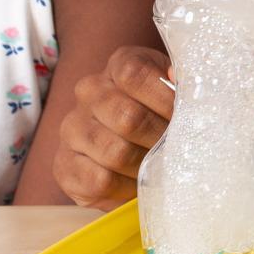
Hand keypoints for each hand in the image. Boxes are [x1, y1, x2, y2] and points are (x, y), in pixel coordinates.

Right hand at [53, 46, 172, 208]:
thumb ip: (184, 85)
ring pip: (115, 152)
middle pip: (127, 117)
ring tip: (161, 167)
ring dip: (146, 165)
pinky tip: (137, 182)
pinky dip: (126, 187)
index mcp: (120, 66)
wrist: (135, 155)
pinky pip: (99, 180)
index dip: (165, 99)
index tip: (188, 117)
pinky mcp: (65, 166)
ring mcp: (72, 128)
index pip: (134, 74)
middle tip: (179, 150)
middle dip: (161, 139)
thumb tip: (176, 75)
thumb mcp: (180, 93)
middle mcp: (90, 91)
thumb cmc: (165, 116)